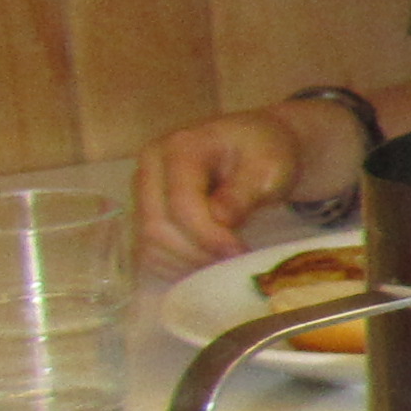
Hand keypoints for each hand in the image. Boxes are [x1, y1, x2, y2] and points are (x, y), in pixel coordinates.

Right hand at [133, 108, 313, 272]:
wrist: (254, 145)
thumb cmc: (264, 151)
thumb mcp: (268, 166)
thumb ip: (244, 191)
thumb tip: (221, 219)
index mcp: (180, 148)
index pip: (180, 202)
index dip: (207, 235)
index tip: (238, 252)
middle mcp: (150, 167)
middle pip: (156, 226)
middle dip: (197, 252)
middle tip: (234, 263)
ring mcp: (143, 190)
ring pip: (148, 243)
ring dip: (186, 263)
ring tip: (224, 265)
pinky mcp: (145, 212)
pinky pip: (148, 251)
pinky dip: (175, 265)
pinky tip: (206, 265)